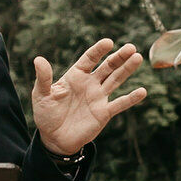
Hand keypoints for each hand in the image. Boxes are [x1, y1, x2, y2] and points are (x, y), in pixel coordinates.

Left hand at [32, 39, 147, 155]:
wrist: (54, 139)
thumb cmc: (46, 114)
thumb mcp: (41, 95)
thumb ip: (44, 78)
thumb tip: (38, 59)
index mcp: (76, 75)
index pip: (89, 59)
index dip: (98, 50)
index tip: (108, 42)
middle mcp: (90, 83)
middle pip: (107, 66)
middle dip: (119, 57)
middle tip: (131, 47)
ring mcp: (99, 97)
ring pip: (116, 80)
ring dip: (127, 70)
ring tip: (138, 58)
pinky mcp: (104, 113)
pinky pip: (119, 104)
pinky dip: (131, 98)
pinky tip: (142, 91)